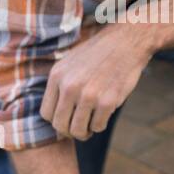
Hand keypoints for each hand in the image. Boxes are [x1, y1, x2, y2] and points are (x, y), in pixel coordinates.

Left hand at [41, 21, 155, 139]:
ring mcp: (88, 95)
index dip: (56, 120)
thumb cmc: (98, 54)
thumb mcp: (70, 62)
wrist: (127, 42)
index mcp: (57, 76)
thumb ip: (59, 85)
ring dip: (85, 131)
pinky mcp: (107, 101)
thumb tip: (54, 116)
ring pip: (78, 130)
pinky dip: (100, 125)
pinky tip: (104, 114)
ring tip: (91, 123)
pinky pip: (98, 126)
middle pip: (60, 125)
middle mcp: (69, 86)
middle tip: (80, 126)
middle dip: (69, 130)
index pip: (46, 113)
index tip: (67, 118)